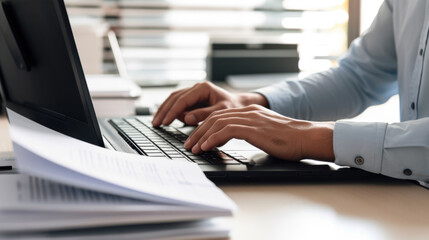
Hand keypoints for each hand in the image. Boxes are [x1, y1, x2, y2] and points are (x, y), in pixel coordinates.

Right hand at [152, 81, 267, 126]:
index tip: (165, 122)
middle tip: (155, 123)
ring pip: (173, 100)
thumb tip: (187, 118)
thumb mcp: (221, 112)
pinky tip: (168, 120)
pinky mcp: (193, 100)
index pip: (182, 100)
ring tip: (158, 122)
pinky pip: (179, 105)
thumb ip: (204, 114)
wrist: (239, 105)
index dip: (172, 111)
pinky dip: (172, 112)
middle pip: (174, 98)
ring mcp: (193, 93)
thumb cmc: (233, 108)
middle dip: (164, 111)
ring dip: (165, 111)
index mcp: (202, 88)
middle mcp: (196, 88)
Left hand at [184, 105, 334, 161]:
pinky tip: (206, 146)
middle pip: (214, 118)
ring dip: (202, 136)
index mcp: (250, 111)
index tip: (196, 139)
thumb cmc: (289, 140)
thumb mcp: (265, 132)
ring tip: (194, 148)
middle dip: (198, 131)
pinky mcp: (253, 128)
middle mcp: (248, 112)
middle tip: (189, 144)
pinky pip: (226, 131)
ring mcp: (250, 118)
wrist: (306, 137)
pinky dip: (213, 138)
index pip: (220, 115)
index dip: (205, 127)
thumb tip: (234, 140)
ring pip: (217, 123)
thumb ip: (250, 132)